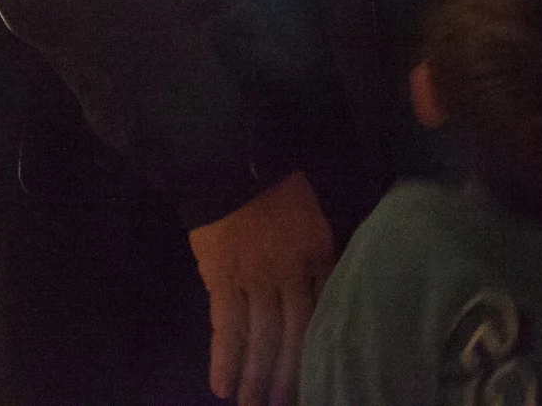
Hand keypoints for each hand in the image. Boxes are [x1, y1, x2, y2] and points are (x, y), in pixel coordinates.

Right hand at [190, 172, 334, 405]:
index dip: (318, 349)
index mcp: (317, 256)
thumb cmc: (276, 185)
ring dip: (255, 377)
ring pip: (259, 337)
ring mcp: (254, 278)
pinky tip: (220, 385)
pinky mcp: (221, 278)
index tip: (320, 380)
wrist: (231, 159)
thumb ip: (317, 258)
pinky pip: (224, 325)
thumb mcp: (313, 218)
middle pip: (292, 334)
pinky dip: (223, 357)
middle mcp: (289, 273)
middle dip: (288, 377)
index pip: (321, 312)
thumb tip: (319, 294)